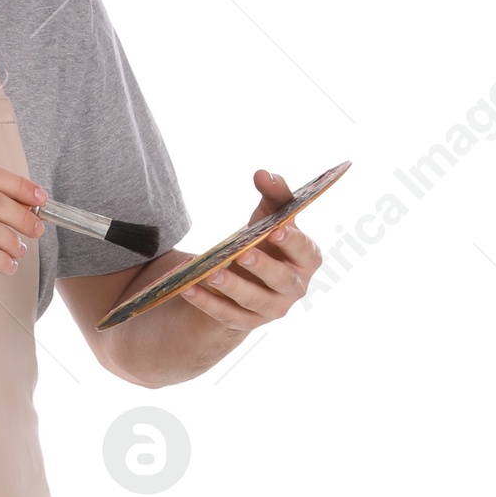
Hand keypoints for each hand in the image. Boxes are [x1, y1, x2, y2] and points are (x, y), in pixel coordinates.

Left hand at [177, 168, 320, 336]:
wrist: (249, 276)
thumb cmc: (265, 240)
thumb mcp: (270, 216)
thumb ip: (274, 194)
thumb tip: (263, 173)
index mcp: (307, 260)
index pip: (305, 251)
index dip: (292, 242)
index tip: (275, 231)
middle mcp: (295, 288)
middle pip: (280, 280)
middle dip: (261, 268)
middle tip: (242, 254)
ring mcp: (272, 309)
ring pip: (252, 301)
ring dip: (231, 287)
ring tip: (210, 274)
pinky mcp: (247, 323)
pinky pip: (226, 315)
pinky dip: (206, 303)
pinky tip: (188, 289)